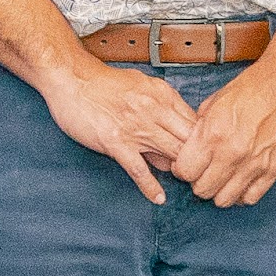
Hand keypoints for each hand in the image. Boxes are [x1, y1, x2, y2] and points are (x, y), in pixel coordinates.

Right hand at [43, 59, 194, 202]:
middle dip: (197, 160)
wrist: (71, 78)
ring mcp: (136, 128)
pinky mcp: (116, 142)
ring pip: (170, 155)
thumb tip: (173, 131)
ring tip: (186, 185)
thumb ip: (160, 107)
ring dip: (180, 173)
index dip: (203, 142)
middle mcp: (154, 110)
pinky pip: (138, 169)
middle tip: (200, 174)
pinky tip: (158, 197)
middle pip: (188, 141)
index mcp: (162, 95)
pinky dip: (150, 186)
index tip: (204, 154)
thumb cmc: (103, 82)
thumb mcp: (141, 86)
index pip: (194, 122)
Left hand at [175, 56, 275, 209]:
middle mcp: (233, 153)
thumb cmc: (253, 87)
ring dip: (219, 191)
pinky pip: (250, 198)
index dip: (182, 169)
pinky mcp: (274, 169)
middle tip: (204, 171)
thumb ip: (200, 129)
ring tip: (222, 177)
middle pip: (203, 190)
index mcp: (213, 134)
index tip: (187, 165)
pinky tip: (239, 181)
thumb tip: (190, 146)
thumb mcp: (214, 102)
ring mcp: (255, 164)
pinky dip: (241, 194)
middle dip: (198, 181)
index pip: (185, 171)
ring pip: (224, 200)